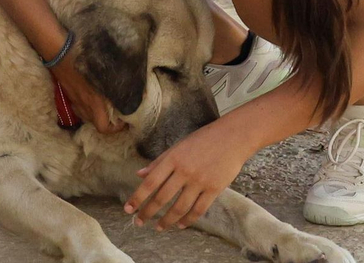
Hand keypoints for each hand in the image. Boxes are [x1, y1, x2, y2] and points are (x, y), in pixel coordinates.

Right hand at [54, 48, 124, 134]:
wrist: (60, 51)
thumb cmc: (85, 59)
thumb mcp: (108, 70)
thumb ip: (121, 81)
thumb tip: (138, 88)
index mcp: (94, 102)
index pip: (103, 127)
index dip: (115, 128)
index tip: (124, 121)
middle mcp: (83, 105)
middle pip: (95, 123)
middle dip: (108, 121)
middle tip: (118, 112)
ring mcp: (74, 100)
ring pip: (86, 116)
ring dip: (97, 115)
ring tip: (107, 105)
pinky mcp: (68, 93)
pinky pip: (79, 107)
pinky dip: (88, 106)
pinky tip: (94, 95)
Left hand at [125, 121, 246, 230]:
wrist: (235, 136)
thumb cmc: (206, 139)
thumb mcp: (179, 145)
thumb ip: (159, 161)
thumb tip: (139, 174)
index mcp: (174, 158)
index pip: (150, 182)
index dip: (137, 198)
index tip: (128, 209)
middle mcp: (185, 171)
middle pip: (162, 198)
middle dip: (148, 213)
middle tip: (139, 222)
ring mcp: (200, 181)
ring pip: (179, 207)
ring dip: (167, 221)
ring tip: (159, 227)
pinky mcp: (214, 188)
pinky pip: (198, 209)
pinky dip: (188, 220)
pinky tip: (181, 224)